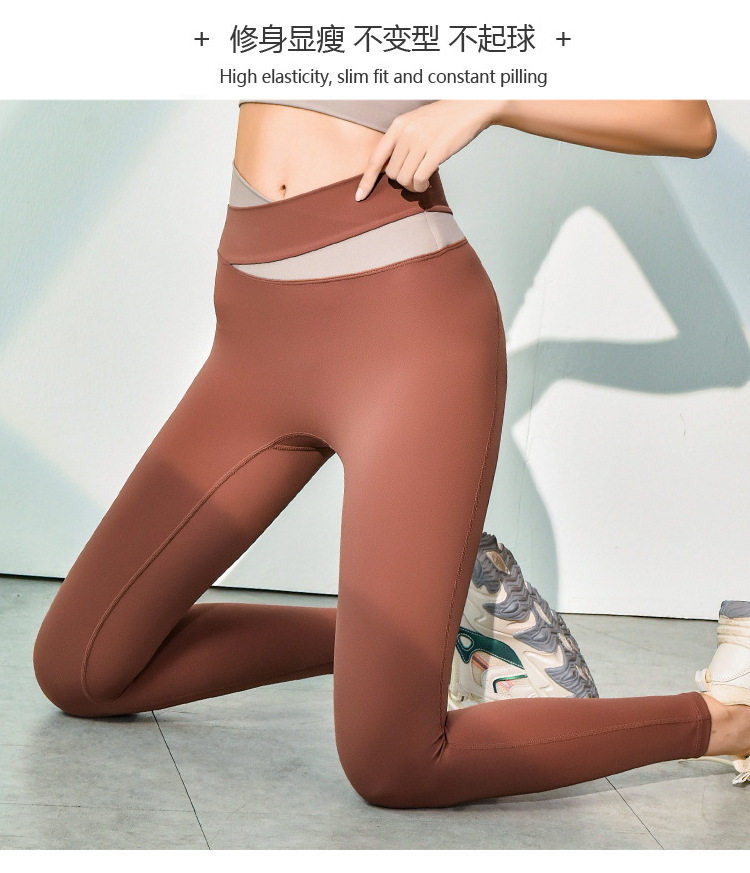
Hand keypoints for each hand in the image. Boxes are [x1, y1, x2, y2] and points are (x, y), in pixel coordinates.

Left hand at [354, 100, 503, 200]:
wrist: (470, 107)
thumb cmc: (444, 119)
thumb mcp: (416, 123)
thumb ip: (402, 141)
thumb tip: (392, 171)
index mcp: (398, 126)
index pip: (376, 158)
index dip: (366, 180)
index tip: (359, 197)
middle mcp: (406, 133)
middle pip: (392, 174)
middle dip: (402, 182)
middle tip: (415, 178)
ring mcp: (421, 141)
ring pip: (405, 179)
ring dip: (413, 186)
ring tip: (422, 181)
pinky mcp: (436, 151)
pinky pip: (419, 179)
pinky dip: (422, 187)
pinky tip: (427, 184)